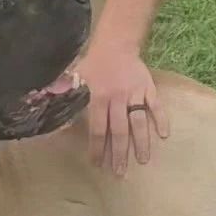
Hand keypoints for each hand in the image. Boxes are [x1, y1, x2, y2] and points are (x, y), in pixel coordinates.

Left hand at [75, 40, 168, 174]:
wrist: (115, 44)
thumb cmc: (92, 64)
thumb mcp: (74, 78)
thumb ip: (65, 97)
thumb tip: (51, 116)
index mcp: (98, 98)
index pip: (98, 129)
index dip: (98, 148)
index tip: (98, 164)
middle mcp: (117, 98)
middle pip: (119, 130)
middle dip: (119, 153)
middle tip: (120, 172)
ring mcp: (134, 93)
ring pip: (138, 121)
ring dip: (141, 142)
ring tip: (143, 160)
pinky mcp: (148, 87)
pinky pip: (156, 106)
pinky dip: (160, 119)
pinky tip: (164, 135)